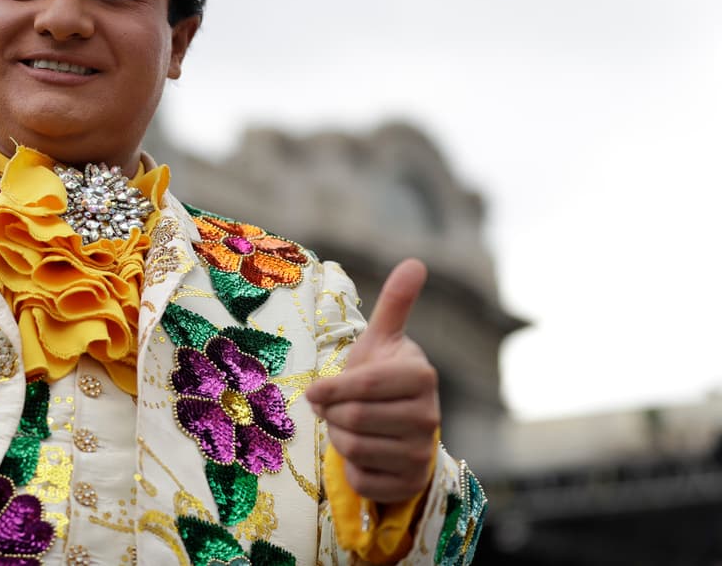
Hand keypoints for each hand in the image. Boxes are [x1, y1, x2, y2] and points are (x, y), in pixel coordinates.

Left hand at [304, 258, 439, 502]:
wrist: (396, 425)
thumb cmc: (381, 376)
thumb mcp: (382, 339)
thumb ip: (395, 302)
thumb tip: (415, 262)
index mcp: (422, 376)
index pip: (363, 386)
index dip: (332, 389)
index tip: (318, 389)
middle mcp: (430, 417)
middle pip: (354, 419)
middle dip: (332, 413)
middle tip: (334, 407)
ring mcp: (422, 453)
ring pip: (354, 449)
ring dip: (338, 437)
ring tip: (348, 426)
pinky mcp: (410, 484)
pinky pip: (361, 480)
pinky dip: (349, 468)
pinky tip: (361, 452)